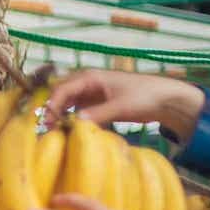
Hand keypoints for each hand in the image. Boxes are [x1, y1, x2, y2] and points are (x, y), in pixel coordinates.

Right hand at [46, 69, 204, 139]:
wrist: (164, 99)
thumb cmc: (144, 96)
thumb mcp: (121, 107)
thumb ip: (98, 114)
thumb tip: (76, 123)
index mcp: (91, 77)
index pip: (62, 89)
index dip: (51, 105)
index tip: (46, 122)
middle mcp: (86, 83)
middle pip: (59, 94)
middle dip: (50, 109)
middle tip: (45, 129)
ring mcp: (90, 93)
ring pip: (65, 102)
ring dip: (58, 115)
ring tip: (52, 131)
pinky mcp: (95, 103)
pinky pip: (75, 109)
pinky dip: (68, 118)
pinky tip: (66, 130)